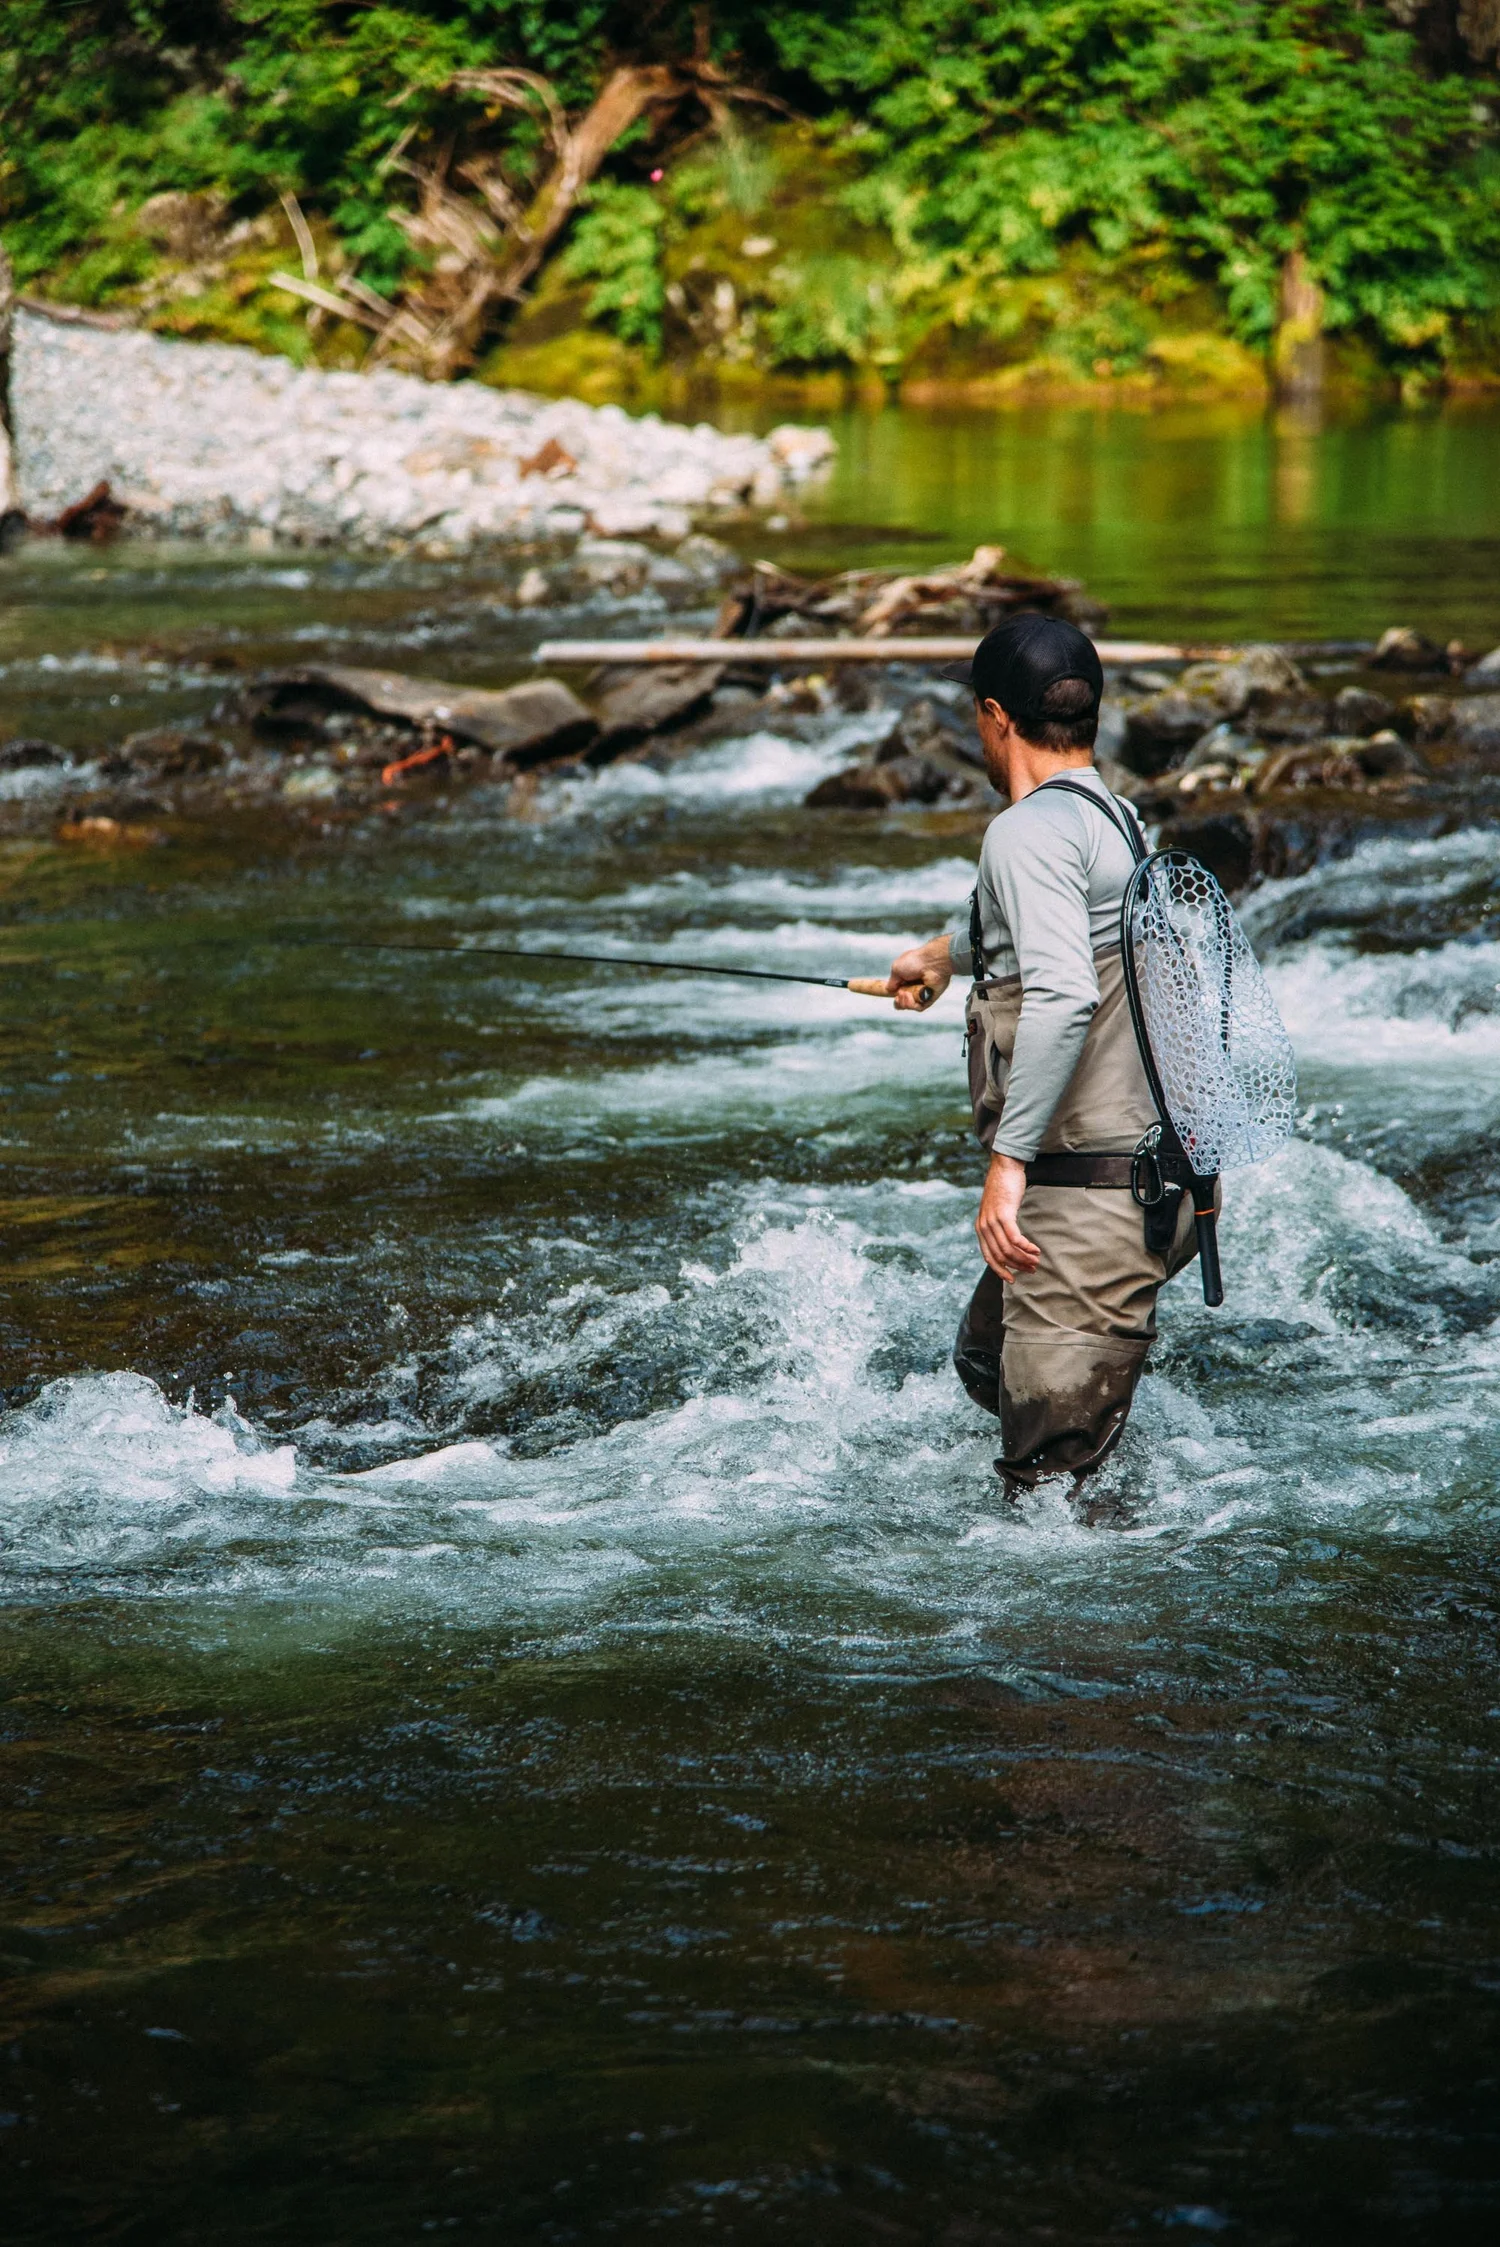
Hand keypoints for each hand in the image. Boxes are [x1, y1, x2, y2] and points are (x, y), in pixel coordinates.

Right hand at [886, 935, 953, 1012]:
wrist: (931, 962)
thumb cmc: (915, 961)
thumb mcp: (896, 969)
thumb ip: (892, 982)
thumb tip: (889, 990)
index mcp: (907, 979)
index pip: (898, 992)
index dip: (894, 995)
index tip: (892, 994)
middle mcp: (914, 987)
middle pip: (902, 1002)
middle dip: (898, 1002)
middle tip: (899, 995)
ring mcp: (922, 993)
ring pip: (909, 1006)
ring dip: (904, 1002)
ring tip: (905, 993)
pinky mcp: (930, 998)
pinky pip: (919, 1008)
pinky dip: (912, 1004)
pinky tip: (910, 996)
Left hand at [976, 1152, 1040, 1280]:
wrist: (1004, 1167)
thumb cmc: (1003, 1189)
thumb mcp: (996, 1211)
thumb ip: (998, 1227)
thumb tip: (1009, 1244)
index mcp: (980, 1228)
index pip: (988, 1257)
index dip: (1001, 1270)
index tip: (1013, 1279)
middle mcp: (983, 1227)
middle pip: (1000, 1256)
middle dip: (1018, 1266)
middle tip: (1032, 1269)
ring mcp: (992, 1221)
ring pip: (1008, 1249)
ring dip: (1024, 1258)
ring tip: (1036, 1260)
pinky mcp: (1004, 1214)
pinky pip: (1015, 1238)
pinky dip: (1026, 1247)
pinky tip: (1035, 1250)